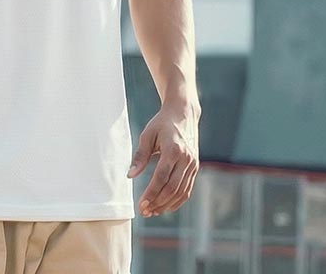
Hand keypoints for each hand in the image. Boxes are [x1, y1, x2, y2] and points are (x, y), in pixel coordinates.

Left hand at [126, 101, 199, 217]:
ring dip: (166, 204)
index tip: (141, 204)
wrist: (184, 114)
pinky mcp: (195, 167)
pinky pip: (188, 189)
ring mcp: (193, 164)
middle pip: (172, 187)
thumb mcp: (147, 135)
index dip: (151, 193)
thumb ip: (140, 156)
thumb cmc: (161, 124)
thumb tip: (130, 176)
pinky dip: (177, 201)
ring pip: (181, 191)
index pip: (161, 177)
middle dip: (158, 202)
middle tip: (144, 211)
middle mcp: (186, 158)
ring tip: (152, 212)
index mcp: (173, 149)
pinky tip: (165, 207)